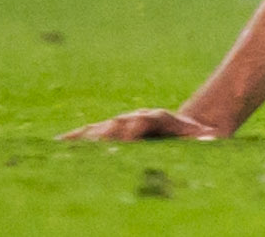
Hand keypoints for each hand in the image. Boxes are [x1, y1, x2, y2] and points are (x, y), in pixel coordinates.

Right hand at [59, 107, 225, 142]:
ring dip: (82, 138)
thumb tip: (210, 137)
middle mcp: (136, 118)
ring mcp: (122, 123)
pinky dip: (74, 139)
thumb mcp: (205, 138)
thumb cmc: (199, 137)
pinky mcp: (112, 131)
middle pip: (116, 124)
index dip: (134, 127)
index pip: (142, 121)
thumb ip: (204, 138)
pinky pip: (90, 135)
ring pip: (99, 129)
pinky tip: (54, 145)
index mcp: (157, 118)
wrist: (190, 124)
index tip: (125, 135)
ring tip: (59, 146)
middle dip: (104, 134)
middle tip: (88, 144)